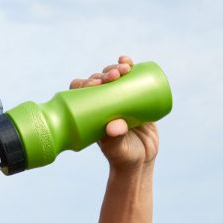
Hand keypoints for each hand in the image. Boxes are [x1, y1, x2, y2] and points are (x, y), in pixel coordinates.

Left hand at [69, 56, 159, 170]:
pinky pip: (131, 79)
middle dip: (105, 73)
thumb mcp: (118, 150)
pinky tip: (128, 61)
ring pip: (115, 77)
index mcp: (90, 113)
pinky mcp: (136, 99)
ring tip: (124, 68)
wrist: (141, 161)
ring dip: (116, 67)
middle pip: (99, 81)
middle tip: (114, 76)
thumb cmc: (124, 157)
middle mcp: (103, 103)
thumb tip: (113, 127)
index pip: (81, 92)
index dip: (85, 83)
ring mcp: (120, 99)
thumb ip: (115, 140)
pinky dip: (128, 67)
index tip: (95, 84)